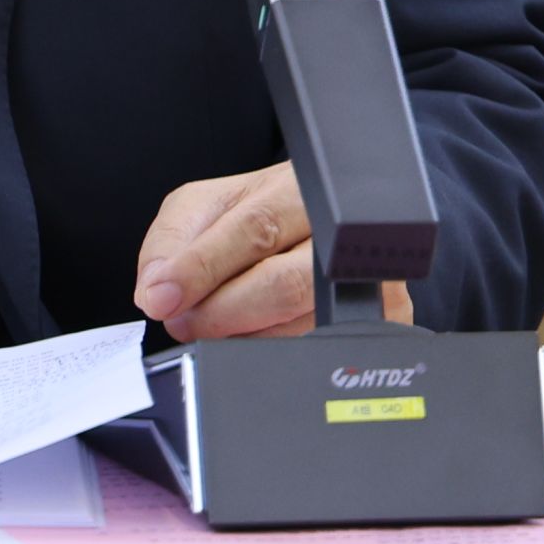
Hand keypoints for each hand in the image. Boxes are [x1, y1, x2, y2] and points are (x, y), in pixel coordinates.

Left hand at [131, 162, 419, 342]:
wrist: (319, 219)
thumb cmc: (261, 213)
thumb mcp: (207, 206)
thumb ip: (173, 240)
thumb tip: (155, 290)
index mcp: (296, 189)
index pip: (252, 230)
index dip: (201, 269)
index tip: (161, 299)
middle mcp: (341, 230)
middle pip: (283, 285)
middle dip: (220, 313)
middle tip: (183, 323)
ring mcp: (370, 276)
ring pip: (300, 327)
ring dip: (242, 338)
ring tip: (216, 327)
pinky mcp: (388, 316)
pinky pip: (321, 351)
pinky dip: (276, 353)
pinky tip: (258, 339)